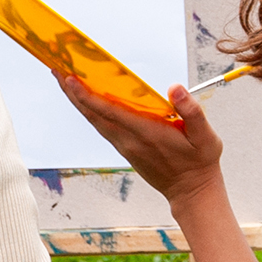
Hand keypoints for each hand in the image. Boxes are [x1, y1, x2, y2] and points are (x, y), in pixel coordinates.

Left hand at [57, 72, 226, 204]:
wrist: (191, 192)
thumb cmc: (200, 161)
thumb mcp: (206, 137)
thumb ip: (191, 111)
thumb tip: (175, 88)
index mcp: (146, 133)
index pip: (109, 111)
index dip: (87, 96)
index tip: (69, 79)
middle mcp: (129, 140)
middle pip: (92, 114)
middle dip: (72, 92)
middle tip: (55, 69)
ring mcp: (124, 145)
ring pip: (94, 120)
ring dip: (77, 100)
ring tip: (63, 79)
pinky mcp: (125, 148)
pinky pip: (101, 126)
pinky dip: (89, 110)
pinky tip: (84, 99)